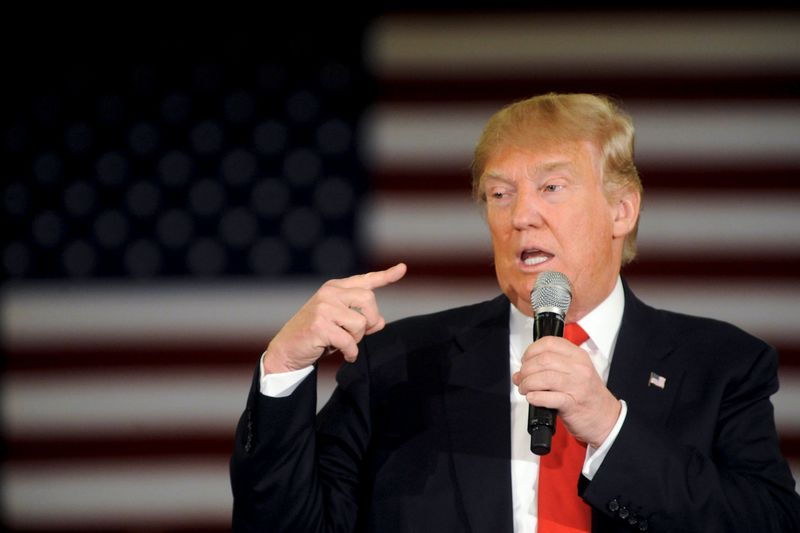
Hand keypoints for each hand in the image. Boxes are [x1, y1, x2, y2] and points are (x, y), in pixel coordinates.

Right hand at [263, 263, 406, 373]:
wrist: (287, 350)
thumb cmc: (316, 336)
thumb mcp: (341, 325)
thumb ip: (361, 320)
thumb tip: (380, 321)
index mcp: (335, 288)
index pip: (365, 280)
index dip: (386, 276)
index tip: (402, 268)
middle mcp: (330, 293)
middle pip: (369, 300)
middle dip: (370, 320)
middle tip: (359, 334)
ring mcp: (323, 308)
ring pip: (360, 323)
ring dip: (357, 339)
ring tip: (344, 343)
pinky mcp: (319, 325)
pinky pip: (349, 341)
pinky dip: (351, 352)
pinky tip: (345, 355)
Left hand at [512, 336, 620, 448]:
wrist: (606, 418)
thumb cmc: (588, 395)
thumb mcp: (574, 373)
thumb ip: (549, 368)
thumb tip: (521, 372)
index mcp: (578, 356)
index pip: (549, 343)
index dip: (531, 351)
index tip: (526, 360)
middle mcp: (579, 369)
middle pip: (543, 360)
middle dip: (526, 370)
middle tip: (522, 378)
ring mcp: (577, 386)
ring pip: (543, 377)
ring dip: (528, 383)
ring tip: (525, 389)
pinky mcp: (572, 404)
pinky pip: (549, 397)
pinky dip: (536, 397)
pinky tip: (532, 398)